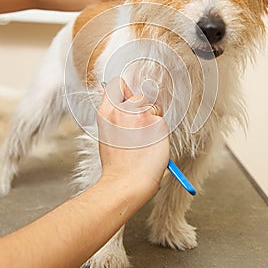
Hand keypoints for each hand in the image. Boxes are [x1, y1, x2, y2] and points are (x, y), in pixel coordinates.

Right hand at [97, 77, 169, 199]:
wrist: (126, 182)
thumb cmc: (116, 162)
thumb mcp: (106, 132)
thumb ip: (112, 112)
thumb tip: (114, 95)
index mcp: (106, 112)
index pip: (116, 85)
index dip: (124, 92)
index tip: (127, 100)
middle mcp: (123, 110)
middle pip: (138, 95)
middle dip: (141, 108)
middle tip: (137, 130)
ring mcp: (140, 115)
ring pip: (152, 106)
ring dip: (152, 118)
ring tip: (144, 139)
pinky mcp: (157, 123)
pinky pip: (161, 119)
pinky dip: (159, 130)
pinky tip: (151, 144)